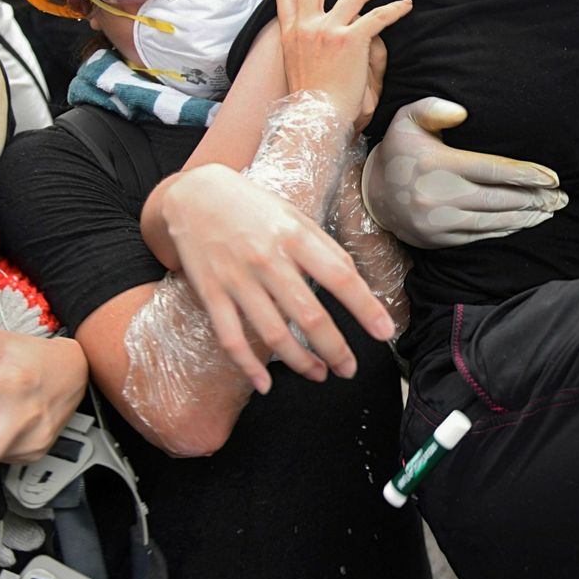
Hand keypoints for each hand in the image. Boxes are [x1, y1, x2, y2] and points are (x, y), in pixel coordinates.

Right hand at [160, 163, 394, 391]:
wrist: (193, 194)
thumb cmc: (253, 207)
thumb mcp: (294, 216)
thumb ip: (323, 248)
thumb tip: (355, 283)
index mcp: (294, 236)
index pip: (339, 276)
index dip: (365, 307)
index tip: (385, 332)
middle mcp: (267, 259)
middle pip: (308, 314)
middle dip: (335, 348)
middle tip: (350, 369)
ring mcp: (236, 279)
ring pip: (273, 333)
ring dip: (300, 362)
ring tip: (319, 374)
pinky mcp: (211, 293)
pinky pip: (231, 338)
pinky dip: (248, 366)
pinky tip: (264, 384)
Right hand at [278, 0, 411, 123]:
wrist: (314, 118)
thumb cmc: (311, 104)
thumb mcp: (300, 68)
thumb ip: (314, 45)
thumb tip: (336, 32)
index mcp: (290, 35)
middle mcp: (305, 27)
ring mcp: (327, 31)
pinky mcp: (350, 40)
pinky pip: (378, 16)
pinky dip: (395, 8)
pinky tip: (406, 5)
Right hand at [362, 97, 567, 247]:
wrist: (371, 195)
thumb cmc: (399, 150)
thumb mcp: (406, 119)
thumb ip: (432, 109)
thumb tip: (463, 112)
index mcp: (437, 165)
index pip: (492, 170)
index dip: (525, 174)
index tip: (552, 177)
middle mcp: (439, 196)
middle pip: (499, 199)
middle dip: (534, 198)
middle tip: (561, 197)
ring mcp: (439, 222)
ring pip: (493, 220)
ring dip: (526, 217)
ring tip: (550, 211)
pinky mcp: (439, 240)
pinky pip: (480, 235)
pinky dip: (505, 229)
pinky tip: (524, 223)